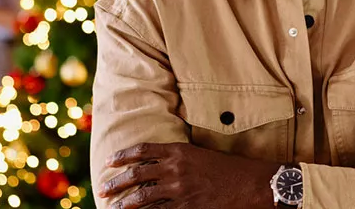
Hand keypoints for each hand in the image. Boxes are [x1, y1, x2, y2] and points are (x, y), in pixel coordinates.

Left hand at [98, 142, 279, 208]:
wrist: (251, 184)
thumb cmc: (229, 168)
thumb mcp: (201, 155)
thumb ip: (178, 157)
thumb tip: (159, 162)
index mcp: (178, 151)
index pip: (142, 151)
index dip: (122, 156)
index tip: (108, 162)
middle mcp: (175, 168)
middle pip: (136, 175)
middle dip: (116, 183)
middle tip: (102, 189)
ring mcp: (180, 190)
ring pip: (143, 197)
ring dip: (124, 203)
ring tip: (113, 207)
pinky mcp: (187, 207)